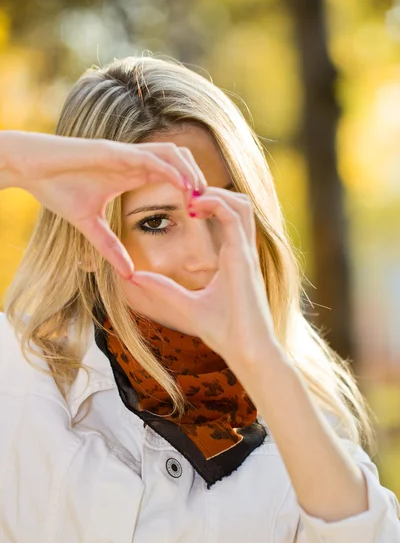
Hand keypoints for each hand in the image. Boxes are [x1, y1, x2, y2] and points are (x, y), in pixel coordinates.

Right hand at [3, 131, 206, 278]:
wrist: (30, 169)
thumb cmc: (57, 189)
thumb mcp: (89, 226)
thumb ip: (109, 247)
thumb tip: (127, 273)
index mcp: (130, 174)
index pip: (170, 175)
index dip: (189, 190)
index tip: (201, 214)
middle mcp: (133, 160)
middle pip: (179, 161)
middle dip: (197, 179)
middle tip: (209, 205)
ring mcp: (125, 153)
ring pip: (171, 154)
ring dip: (190, 172)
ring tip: (201, 195)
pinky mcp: (114, 152)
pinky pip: (151, 157)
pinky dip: (170, 170)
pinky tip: (183, 187)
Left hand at [125, 188, 277, 364]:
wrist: (245, 350)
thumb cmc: (223, 332)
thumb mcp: (185, 305)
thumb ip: (163, 288)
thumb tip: (133, 276)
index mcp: (233, 259)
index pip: (228, 218)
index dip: (209, 204)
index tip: (185, 206)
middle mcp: (242, 252)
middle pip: (239, 204)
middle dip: (213, 191)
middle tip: (186, 193)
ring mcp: (246, 253)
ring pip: (241, 204)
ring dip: (216, 193)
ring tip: (190, 198)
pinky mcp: (244, 258)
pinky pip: (235, 217)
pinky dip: (216, 203)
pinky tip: (194, 207)